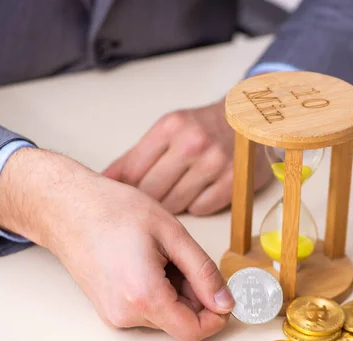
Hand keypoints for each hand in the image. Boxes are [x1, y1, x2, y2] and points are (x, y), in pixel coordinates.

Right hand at [0, 148, 234, 340]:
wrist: (67, 207)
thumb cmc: (113, 211)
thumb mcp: (172, 234)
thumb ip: (203, 272)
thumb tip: (225, 302)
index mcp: (144, 297)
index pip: (194, 332)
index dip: (217, 315)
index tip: (223, 292)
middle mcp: (126, 315)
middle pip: (180, 323)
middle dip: (195, 296)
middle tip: (184, 257)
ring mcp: (114, 315)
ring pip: (165, 316)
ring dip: (176, 292)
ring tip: (162, 254)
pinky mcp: (108, 309)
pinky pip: (146, 310)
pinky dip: (159, 291)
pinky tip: (149, 261)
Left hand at [103, 99, 271, 214]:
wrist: (247, 119)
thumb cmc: (202, 127)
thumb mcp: (167, 130)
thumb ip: (135, 157)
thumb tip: (104, 180)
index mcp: (170, 127)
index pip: (133, 171)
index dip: (126, 188)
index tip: (126, 196)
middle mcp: (193, 143)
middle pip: (152, 192)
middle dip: (150, 198)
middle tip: (158, 193)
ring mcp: (215, 163)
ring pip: (175, 204)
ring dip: (173, 203)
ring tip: (180, 189)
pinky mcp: (233, 182)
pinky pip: (200, 209)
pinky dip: (197, 205)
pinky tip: (200, 191)